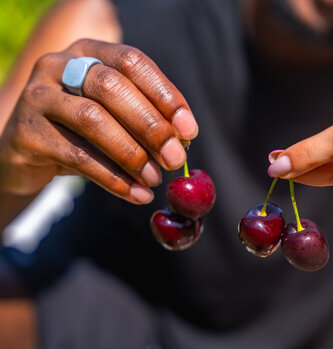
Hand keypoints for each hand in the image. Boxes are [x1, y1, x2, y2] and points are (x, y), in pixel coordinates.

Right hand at [0, 39, 197, 203]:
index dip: (165, 95)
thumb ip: (147, 118)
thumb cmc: (84, 131)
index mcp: (90, 52)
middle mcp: (60, 66)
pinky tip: (136, 194)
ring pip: (92, 120)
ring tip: (155, 179)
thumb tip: (184, 139)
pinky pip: (76, 156)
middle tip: (176, 159)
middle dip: (151, 126)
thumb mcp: (117, 116)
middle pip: (112, 86)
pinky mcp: (26, 134)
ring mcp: (37, 97)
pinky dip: (113, 178)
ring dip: (132, 154)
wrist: (27, 154)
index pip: (132, 62)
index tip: (189, 130)